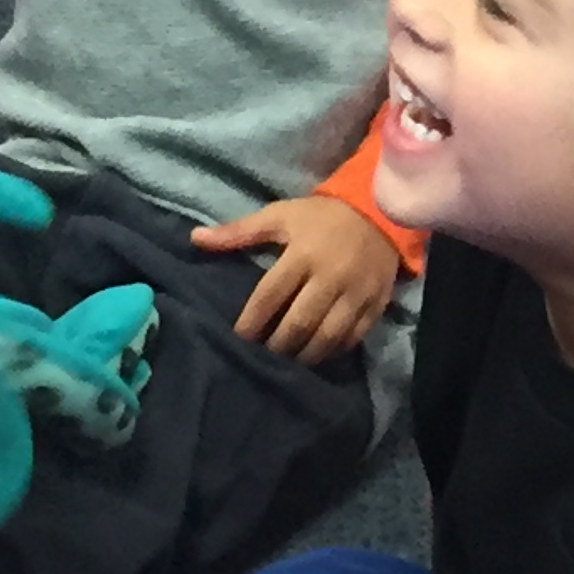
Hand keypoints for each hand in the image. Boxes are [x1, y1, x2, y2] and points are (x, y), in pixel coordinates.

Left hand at [199, 196, 400, 363]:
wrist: (379, 210)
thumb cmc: (321, 216)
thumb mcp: (279, 215)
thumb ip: (238, 232)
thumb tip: (195, 238)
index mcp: (303, 254)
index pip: (269, 297)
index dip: (250, 323)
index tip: (238, 340)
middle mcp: (330, 277)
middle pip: (298, 324)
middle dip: (276, 346)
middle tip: (262, 357)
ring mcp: (356, 293)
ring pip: (326, 337)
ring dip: (304, 356)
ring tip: (288, 362)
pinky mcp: (375, 304)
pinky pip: (352, 338)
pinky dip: (333, 351)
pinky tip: (317, 354)